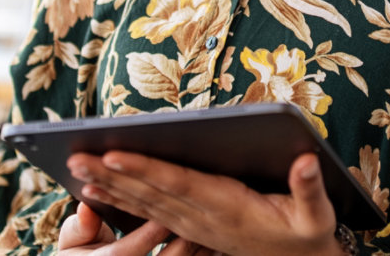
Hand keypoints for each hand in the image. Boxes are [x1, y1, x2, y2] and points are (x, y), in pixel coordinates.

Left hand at [66, 151, 344, 255]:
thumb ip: (310, 188)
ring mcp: (193, 226)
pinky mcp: (190, 229)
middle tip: (73, 158)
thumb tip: (307, 160)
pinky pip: (148, 214)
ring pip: (143, 204)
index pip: (177, 184)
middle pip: (149, 193)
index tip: (113, 155)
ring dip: (107, 187)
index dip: (144, 170)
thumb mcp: (316, 216)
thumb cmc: (308, 235)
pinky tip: (96, 191)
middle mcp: (202, 218)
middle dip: (110, 175)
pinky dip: (120, 201)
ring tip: (75, 170)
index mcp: (226, 207)